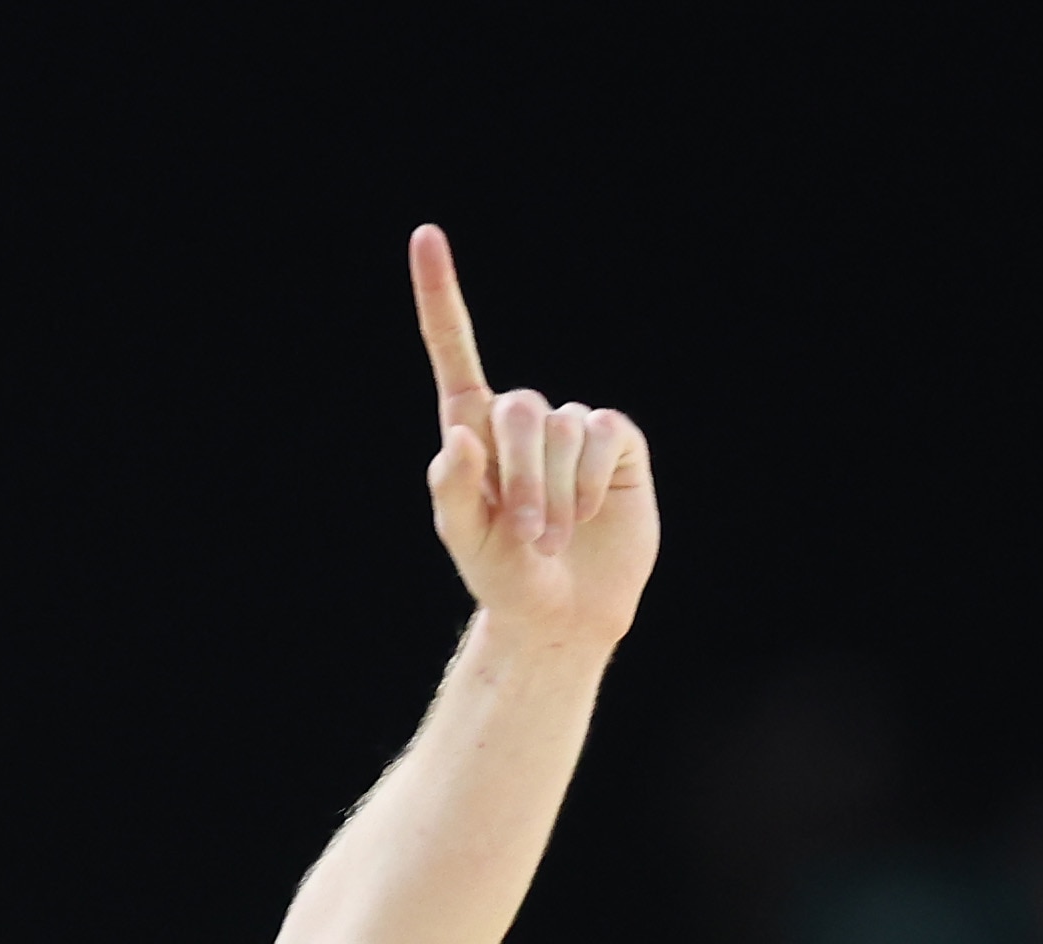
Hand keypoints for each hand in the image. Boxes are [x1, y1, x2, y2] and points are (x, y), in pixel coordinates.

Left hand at [412, 225, 657, 645]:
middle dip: (523, 479)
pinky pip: (604, 435)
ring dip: (556, 492)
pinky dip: (591, 480)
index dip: (441, 295)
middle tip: (527, 535)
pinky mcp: (617, 442)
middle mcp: (523, 419)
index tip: (425, 236)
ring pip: (564, 430)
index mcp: (472, 431)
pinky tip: (588, 513)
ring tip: (553, 535)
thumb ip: (455, 491)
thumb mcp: (466, 542)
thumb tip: (460, 436)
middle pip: (521, 409)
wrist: (562, 609)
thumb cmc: (503, 575)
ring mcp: (572, 427)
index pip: (454, 351)